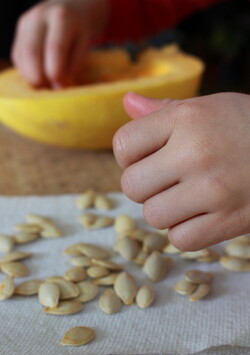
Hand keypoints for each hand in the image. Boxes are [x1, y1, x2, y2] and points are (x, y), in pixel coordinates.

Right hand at [11, 0, 108, 87]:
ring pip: (21, 56)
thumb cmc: (79, 32)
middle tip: (49, 92)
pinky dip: (27, 72)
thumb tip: (59, 86)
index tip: (60, 88)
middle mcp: (39, 17)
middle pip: (31, 51)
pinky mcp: (19, 33)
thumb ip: (74, 63)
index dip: (56, 72)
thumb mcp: (84, 45)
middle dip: (39, 77)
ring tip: (46, 87)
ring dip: (31, 77)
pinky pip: (18, 57)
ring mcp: (25, 24)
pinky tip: (39, 78)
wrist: (68, 9)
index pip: (55, 47)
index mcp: (61, 18)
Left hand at [113, 92, 249, 250]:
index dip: (129, 156)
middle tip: (167, 180)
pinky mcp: (231, 220)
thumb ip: (163, 109)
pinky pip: (180, 239)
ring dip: (165, 211)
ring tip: (187, 197)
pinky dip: (186, 232)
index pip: (123, 145)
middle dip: (144, 186)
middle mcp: (196, 152)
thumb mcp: (208, 108)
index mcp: (186, 118)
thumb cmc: (246, 127)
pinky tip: (202, 215)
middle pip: (131, 186)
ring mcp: (213, 189)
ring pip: (152, 216)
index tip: (147, 158)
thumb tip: (126, 102)